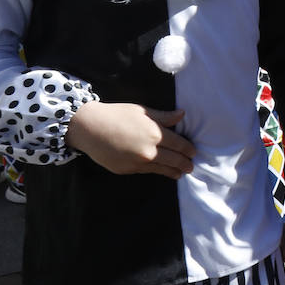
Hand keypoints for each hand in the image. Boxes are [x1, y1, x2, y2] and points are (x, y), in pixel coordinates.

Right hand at [66, 101, 194, 178]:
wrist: (90, 129)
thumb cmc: (116, 115)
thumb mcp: (142, 111)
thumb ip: (164, 117)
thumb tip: (182, 115)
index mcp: (155, 134)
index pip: (180, 145)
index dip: (188, 149)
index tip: (193, 152)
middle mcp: (150, 151)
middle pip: (175, 160)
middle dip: (185, 164)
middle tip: (191, 166)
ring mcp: (139, 163)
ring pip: (162, 170)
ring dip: (174, 172)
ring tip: (180, 173)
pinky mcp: (128, 170)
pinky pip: (147, 171)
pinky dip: (157, 171)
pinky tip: (161, 171)